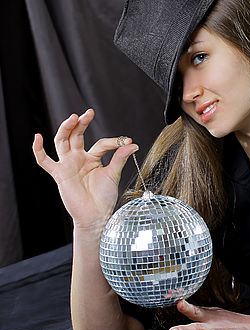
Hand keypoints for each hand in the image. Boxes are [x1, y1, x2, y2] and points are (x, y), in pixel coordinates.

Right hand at [32, 109, 137, 230]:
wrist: (96, 216)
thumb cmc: (104, 197)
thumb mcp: (114, 174)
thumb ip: (120, 157)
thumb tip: (133, 144)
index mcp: (92, 158)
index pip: (101, 143)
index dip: (114, 141)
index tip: (128, 141)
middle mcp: (78, 159)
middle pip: (76, 135)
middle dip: (81, 123)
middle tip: (89, 112)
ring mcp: (68, 165)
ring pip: (62, 142)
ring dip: (66, 129)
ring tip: (74, 117)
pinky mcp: (60, 174)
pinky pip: (44, 161)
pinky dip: (38, 150)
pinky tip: (37, 137)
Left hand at [168, 300, 249, 329]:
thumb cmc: (232, 322)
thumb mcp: (216, 314)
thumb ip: (199, 312)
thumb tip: (178, 304)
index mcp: (210, 318)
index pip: (195, 312)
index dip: (186, 307)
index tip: (177, 303)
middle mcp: (216, 327)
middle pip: (198, 328)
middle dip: (184, 329)